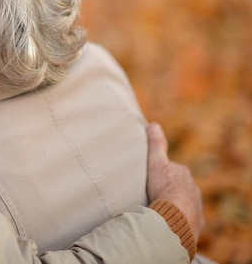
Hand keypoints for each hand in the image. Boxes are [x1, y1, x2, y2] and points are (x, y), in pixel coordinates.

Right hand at [146, 123, 203, 241]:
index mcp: (184, 175)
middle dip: (170, 190)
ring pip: (184, 203)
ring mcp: (195, 207)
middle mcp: (193, 189)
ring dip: (174, 205)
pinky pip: (185, 219)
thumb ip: (156, 145)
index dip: (163, 173)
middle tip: (154, 194)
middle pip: (180, 187)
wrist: (175, 218)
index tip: (153, 178)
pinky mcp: (194, 223)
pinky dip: (177, 219)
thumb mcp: (156, 163)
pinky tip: (167, 221)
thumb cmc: (164, 189)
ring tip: (159, 210)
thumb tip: (154, 124)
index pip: (174, 171)